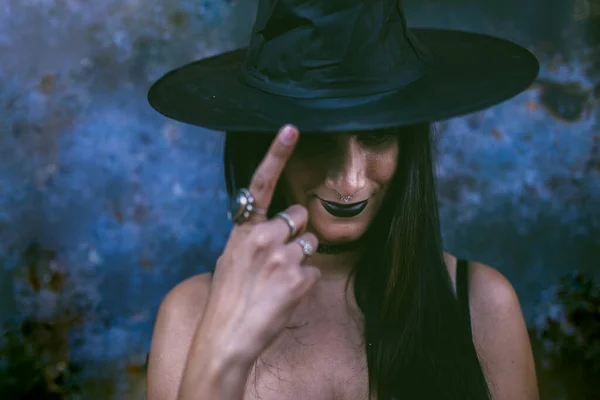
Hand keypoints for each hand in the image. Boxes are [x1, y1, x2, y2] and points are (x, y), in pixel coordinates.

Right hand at [198, 124, 320, 361]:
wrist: (226, 338)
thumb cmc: (227, 300)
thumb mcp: (229, 259)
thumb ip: (250, 236)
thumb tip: (275, 226)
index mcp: (242, 230)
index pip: (261, 183)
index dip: (277, 153)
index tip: (291, 128)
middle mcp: (263, 237)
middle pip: (300, 215)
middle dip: (295, 231)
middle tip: (278, 259)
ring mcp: (282, 257)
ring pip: (311, 243)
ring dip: (301, 259)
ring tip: (278, 281)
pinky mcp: (300, 279)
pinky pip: (315, 271)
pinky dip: (304, 283)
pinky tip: (284, 296)